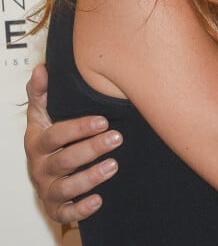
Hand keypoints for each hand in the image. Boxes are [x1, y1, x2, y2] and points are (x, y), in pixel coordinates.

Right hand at [24, 64, 122, 223]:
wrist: (41, 169)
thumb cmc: (47, 136)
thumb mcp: (40, 114)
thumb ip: (40, 92)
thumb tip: (41, 69)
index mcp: (36, 142)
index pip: (56, 134)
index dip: (78, 127)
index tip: (103, 120)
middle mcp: (39, 167)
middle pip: (64, 160)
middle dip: (91, 149)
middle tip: (117, 138)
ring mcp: (47, 189)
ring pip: (66, 187)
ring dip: (90, 177)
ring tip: (114, 165)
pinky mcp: (55, 208)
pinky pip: (65, 213)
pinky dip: (81, 209)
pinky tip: (98, 200)